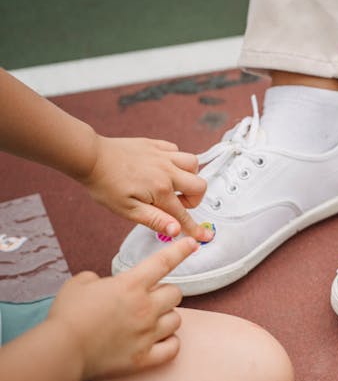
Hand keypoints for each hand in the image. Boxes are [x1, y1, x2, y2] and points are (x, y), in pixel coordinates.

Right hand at [47, 237, 197, 380]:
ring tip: (149, 321)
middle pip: (175, 293)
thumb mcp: (79, 283)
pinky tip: (159, 341)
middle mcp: (145, 307)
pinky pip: (173, 347)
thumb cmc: (67, 315)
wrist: (61, 351)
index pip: (163, 262)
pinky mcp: (146, 357)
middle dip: (164, 293)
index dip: (180, 250)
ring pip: (177, 319)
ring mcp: (148, 333)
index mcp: (131, 285)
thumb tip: (104, 285)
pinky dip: (169, 343)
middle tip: (149, 299)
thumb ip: (98, 279)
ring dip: (166, 318)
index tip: (193, 243)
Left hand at [82, 136, 212, 241]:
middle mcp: (167, 171)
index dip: (195, 228)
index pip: (184, 214)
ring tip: (174, 184)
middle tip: (176, 203)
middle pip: (199, 185)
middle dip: (194, 198)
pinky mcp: (156, 145)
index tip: (204, 236)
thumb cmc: (105, 184)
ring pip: (193, 163)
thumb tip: (176, 229)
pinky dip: (176, 160)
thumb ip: (155, 220)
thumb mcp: (127, 210)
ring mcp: (163, 155)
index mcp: (160, 190)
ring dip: (189, 176)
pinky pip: (177, 150)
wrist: (90, 157)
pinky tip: (163, 168)